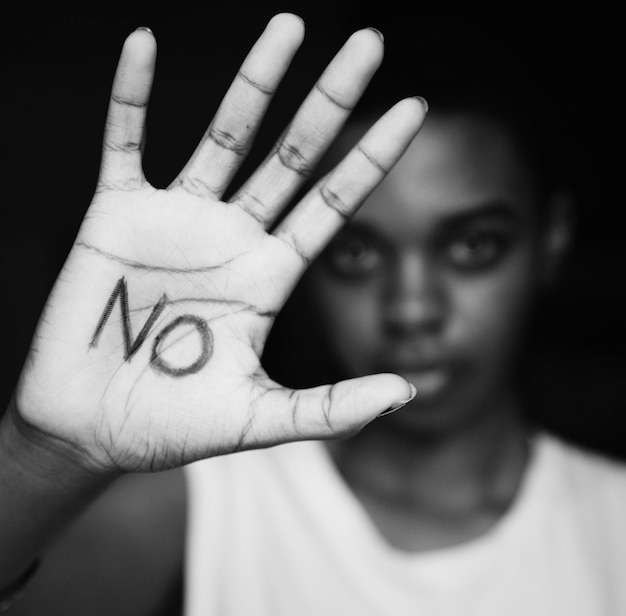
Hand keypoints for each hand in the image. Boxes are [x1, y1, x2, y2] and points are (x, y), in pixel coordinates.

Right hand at [13, 14, 424, 473]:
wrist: (93, 428)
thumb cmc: (174, 425)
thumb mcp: (260, 418)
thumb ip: (333, 408)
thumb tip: (410, 393)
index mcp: (268, 276)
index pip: (334, 202)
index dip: (374, 157)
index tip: (415, 108)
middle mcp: (232, 237)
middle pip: (293, 154)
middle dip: (331, 100)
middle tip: (371, 41)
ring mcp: (177, 219)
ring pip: (224, 135)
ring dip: (255, 81)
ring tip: (290, 26)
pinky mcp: (116, 215)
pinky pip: (124, 141)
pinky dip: (131, 95)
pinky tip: (144, 44)